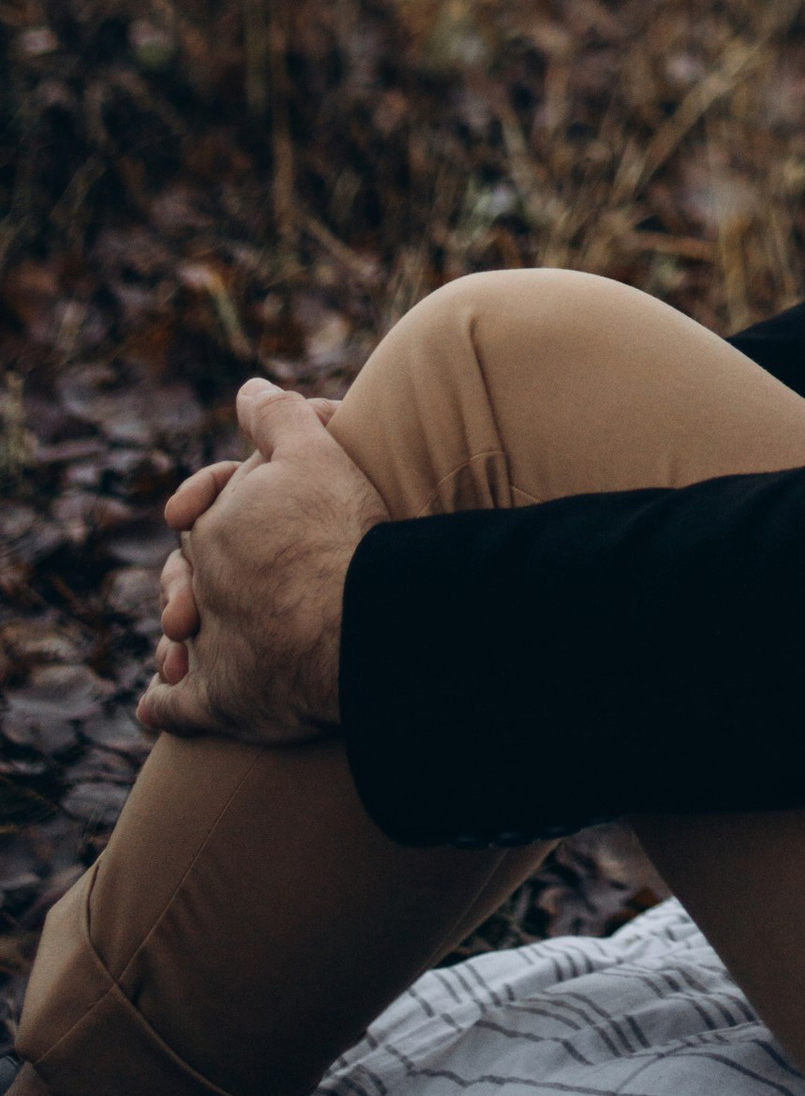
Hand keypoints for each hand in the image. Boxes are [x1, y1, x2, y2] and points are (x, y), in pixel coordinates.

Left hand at [139, 381, 384, 744]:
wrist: (358, 618)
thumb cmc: (337, 530)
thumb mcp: (314, 450)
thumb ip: (276, 416)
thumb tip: (247, 386)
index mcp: (213, 528)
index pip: (198, 510)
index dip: (213, 498)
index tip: (233, 502)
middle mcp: (201, 588)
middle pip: (185, 573)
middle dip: (190, 572)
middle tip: (225, 567)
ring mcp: (209, 648)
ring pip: (178, 640)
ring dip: (178, 640)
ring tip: (184, 642)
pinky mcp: (220, 702)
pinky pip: (179, 709)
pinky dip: (166, 705)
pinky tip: (157, 703)